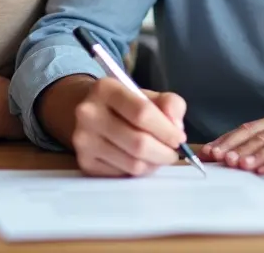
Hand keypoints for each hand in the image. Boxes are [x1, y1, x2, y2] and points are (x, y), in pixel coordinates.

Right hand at [71, 77, 187, 176]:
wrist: (86, 110)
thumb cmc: (123, 103)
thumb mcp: (146, 94)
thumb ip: (170, 103)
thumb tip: (176, 127)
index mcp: (106, 89)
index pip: (142, 113)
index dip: (166, 130)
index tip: (179, 138)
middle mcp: (89, 114)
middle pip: (138, 143)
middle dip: (164, 152)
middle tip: (173, 153)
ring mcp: (83, 141)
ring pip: (133, 164)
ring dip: (153, 164)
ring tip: (158, 156)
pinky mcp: (84, 162)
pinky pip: (122, 175)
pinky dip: (138, 171)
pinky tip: (140, 160)